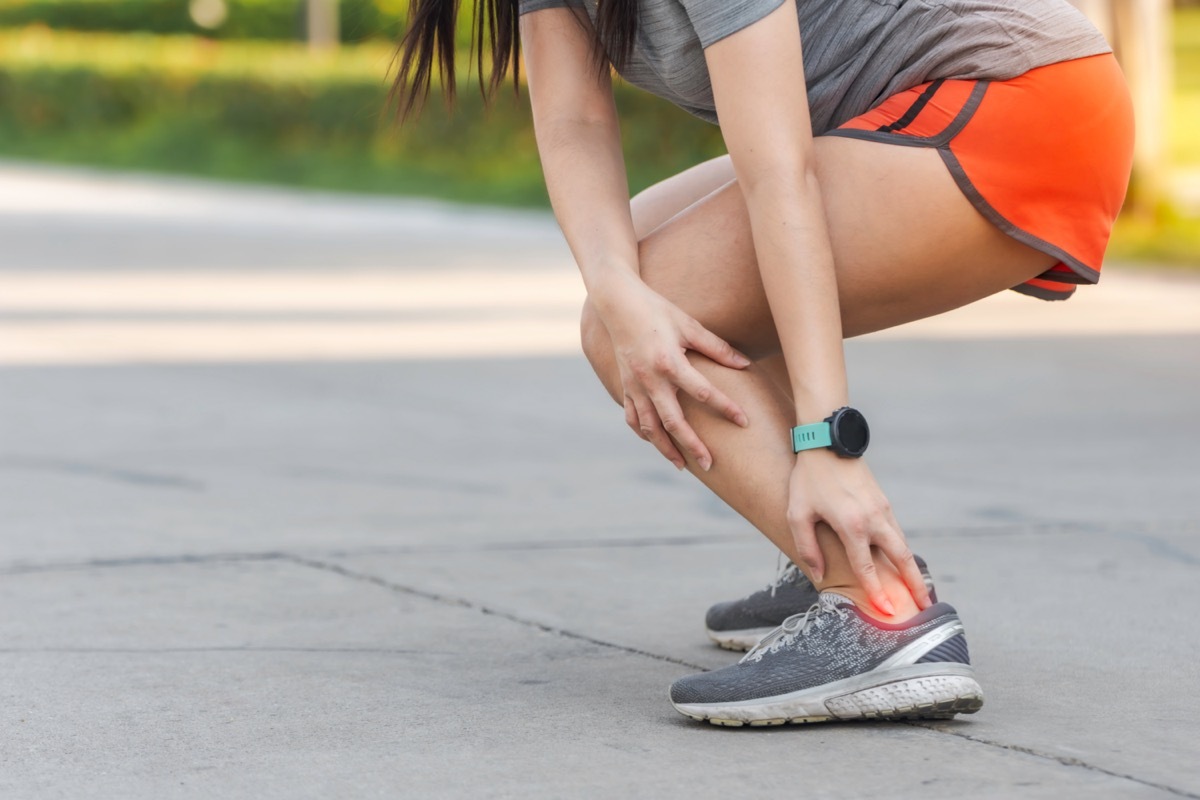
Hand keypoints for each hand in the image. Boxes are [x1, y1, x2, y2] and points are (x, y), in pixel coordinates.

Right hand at [595, 278, 750, 469]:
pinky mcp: (625, 386)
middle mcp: (650, 380)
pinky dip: (644, 432)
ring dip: (665, 448)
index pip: (703, 392)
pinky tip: (655, 442)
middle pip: (674, 422)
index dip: (726, 408)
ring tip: (682, 465)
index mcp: (669, 362)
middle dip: (692, 445)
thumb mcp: (689, 325)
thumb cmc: (658, 311)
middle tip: (710, 464)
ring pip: (649, 427)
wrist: (618, 304)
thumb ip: (717, 348)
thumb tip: (745, 364)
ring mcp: (635, 386)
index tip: (744, 421)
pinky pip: (632, 417)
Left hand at [786, 450, 930, 614]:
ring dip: (912, 568)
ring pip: (903, 545)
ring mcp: (882, 509)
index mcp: (852, 525)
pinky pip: (897, 532)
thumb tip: (819, 576)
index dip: (877, 592)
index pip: (867, 567)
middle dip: (915, 585)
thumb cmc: (808, 479)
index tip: (887, 612)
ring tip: (920, 590)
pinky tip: (903, 563)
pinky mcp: (883, 502)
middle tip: (927, 607)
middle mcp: (874, 519)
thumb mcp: (798, 514)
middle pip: (901, 558)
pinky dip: (904, 551)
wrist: (827, 442)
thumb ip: (807, 548)